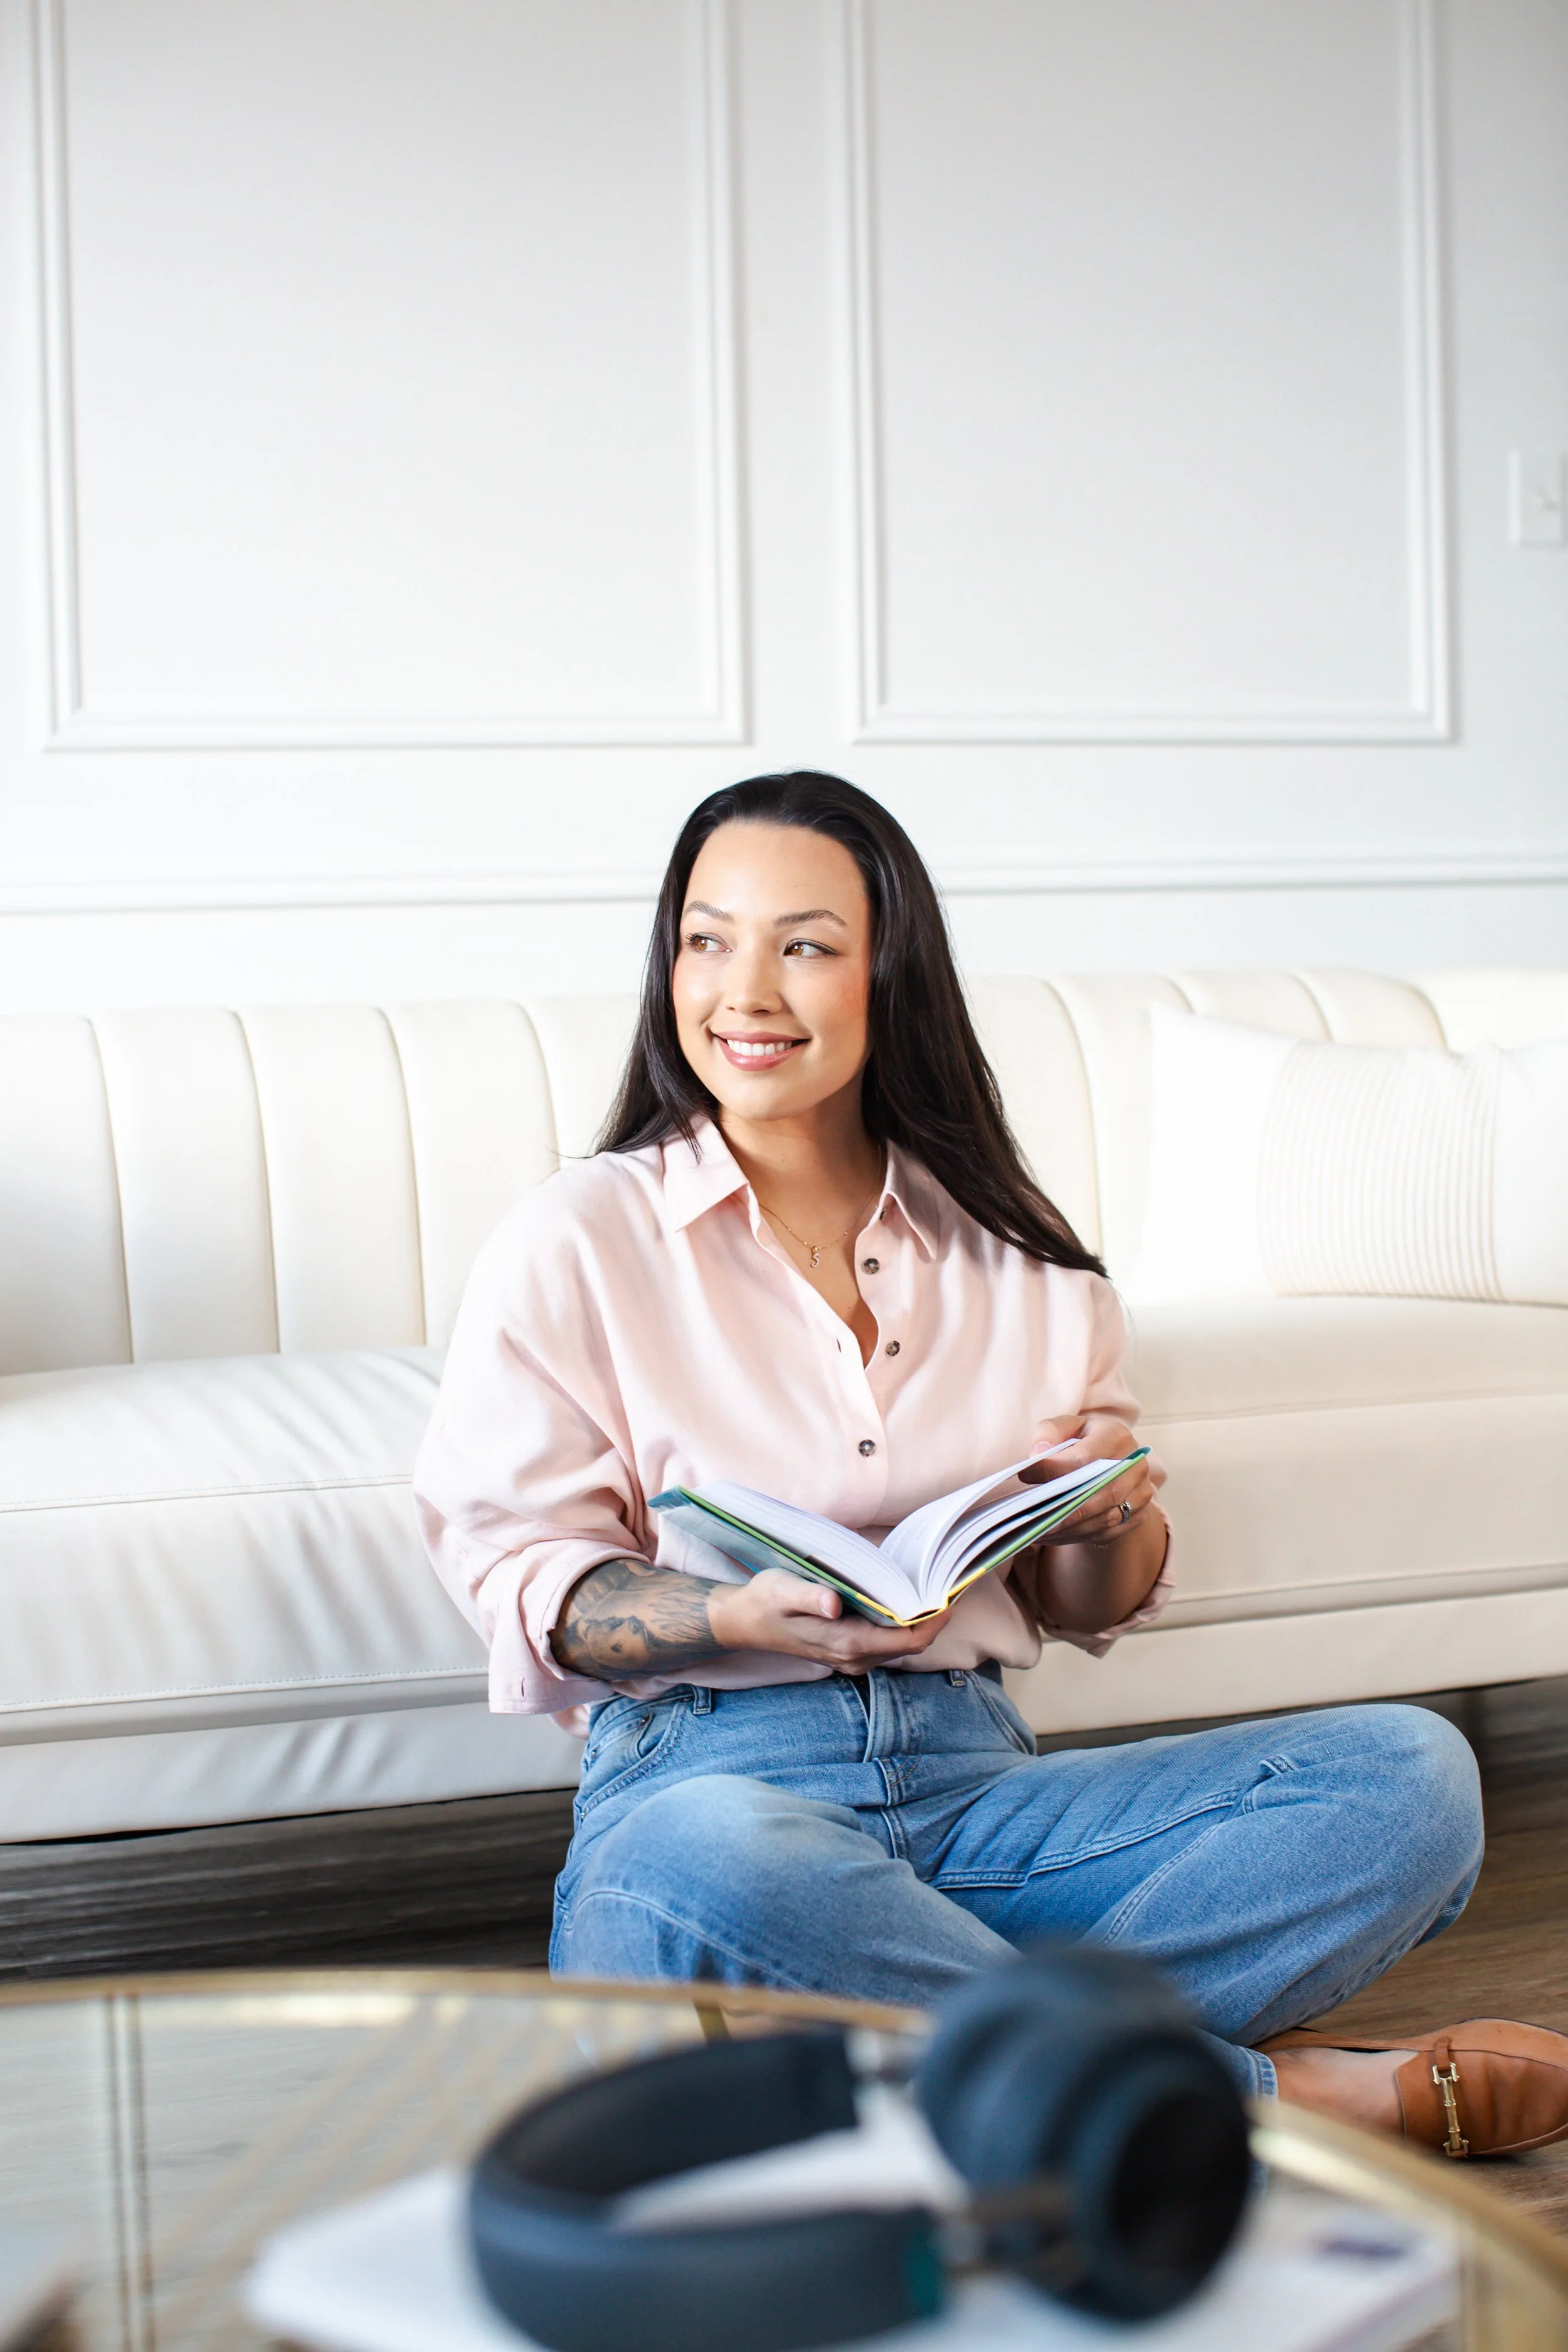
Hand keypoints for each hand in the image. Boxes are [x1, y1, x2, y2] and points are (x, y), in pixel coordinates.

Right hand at [709, 1568, 951, 1670]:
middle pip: (911, 1643)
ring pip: (901, 1644)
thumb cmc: (764, 1602)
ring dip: (920, 1619)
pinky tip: (904, 1596)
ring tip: (932, 1584)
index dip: (935, 1620)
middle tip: (949, 1580)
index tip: (951, 1593)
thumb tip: (835, 1604)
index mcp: (845, 1643)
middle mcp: (855, 1658)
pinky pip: (888, 1641)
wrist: (744, 1623)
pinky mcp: (849, 1652)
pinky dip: (903, 1622)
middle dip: (934, 1616)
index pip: (907, 1640)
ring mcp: (853, 1658)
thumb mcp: (781, 1590)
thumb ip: (809, 1595)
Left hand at [1021, 1416, 1165, 1547]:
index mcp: (1116, 1435)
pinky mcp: (1138, 1515)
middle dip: (1063, 1506)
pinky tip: (1052, 1537)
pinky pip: (1107, 1532)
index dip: (1055, 1468)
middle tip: (1031, 1516)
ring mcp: (1141, 1492)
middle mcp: (1135, 1464)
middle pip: (1100, 1491)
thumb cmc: (1082, 1442)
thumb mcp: (1065, 1427)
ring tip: (1037, 1530)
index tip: (1025, 1475)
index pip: (1086, 1456)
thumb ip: (1049, 1432)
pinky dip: (1076, 1537)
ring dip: (1069, 1527)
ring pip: (1104, 1517)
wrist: (1111, 1462)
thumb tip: (1038, 1454)